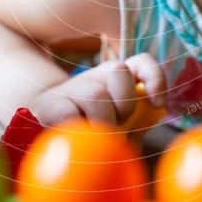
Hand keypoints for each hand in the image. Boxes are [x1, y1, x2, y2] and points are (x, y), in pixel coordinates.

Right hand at [30, 53, 166, 126]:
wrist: (43, 125)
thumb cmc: (92, 129)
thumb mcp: (119, 127)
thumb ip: (137, 127)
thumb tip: (150, 128)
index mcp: (118, 79)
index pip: (142, 63)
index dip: (154, 78)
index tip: (157, 103)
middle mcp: (97, 76)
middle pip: (119, 71)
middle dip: (125, 104)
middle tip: (117, 126)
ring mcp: (73, 87)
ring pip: (96, 94)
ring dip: (102, 121)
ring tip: (95, 137)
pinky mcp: (50, 104)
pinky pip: (66, 113)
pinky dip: (76, 130)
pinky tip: (75, 138)